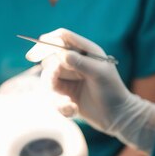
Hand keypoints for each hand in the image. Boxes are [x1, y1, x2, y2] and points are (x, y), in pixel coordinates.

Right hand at [37, 28, 154, 152]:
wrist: (119, 118)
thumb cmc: (113, 92)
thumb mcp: (99, 74)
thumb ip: (80, 63)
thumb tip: (61, 54)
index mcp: (86, 51)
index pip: (62, 37)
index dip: (48, 41)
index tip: (36, 51)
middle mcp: (76, 62)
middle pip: (51, 59)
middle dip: (51, 72)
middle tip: (53, 83)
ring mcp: (70, 78)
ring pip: (49, 79)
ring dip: (55, 93)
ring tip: (68, 104)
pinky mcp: (66, 94)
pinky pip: (53, 96)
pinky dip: (61, 105)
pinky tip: (73, 109)